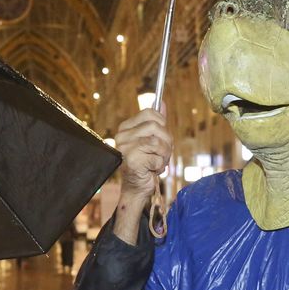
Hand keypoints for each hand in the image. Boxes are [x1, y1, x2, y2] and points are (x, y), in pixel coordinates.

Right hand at [113, 109, 169, 242]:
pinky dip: (160, 166)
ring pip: (158, 142)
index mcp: (125, 128)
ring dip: (164, 155)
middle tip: (162, 153)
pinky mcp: (131, 161)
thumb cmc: (145, 163)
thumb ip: (157, 121)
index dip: (162, 124)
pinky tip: (151, 170)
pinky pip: (157, 157)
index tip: (161, 136)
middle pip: (156, 126)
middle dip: (166, 142)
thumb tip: (162, 102)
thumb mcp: (152, 139)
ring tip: (158, 162)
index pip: (150, 113)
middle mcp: (122, 136)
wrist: (136, 188)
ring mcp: (125, 148)